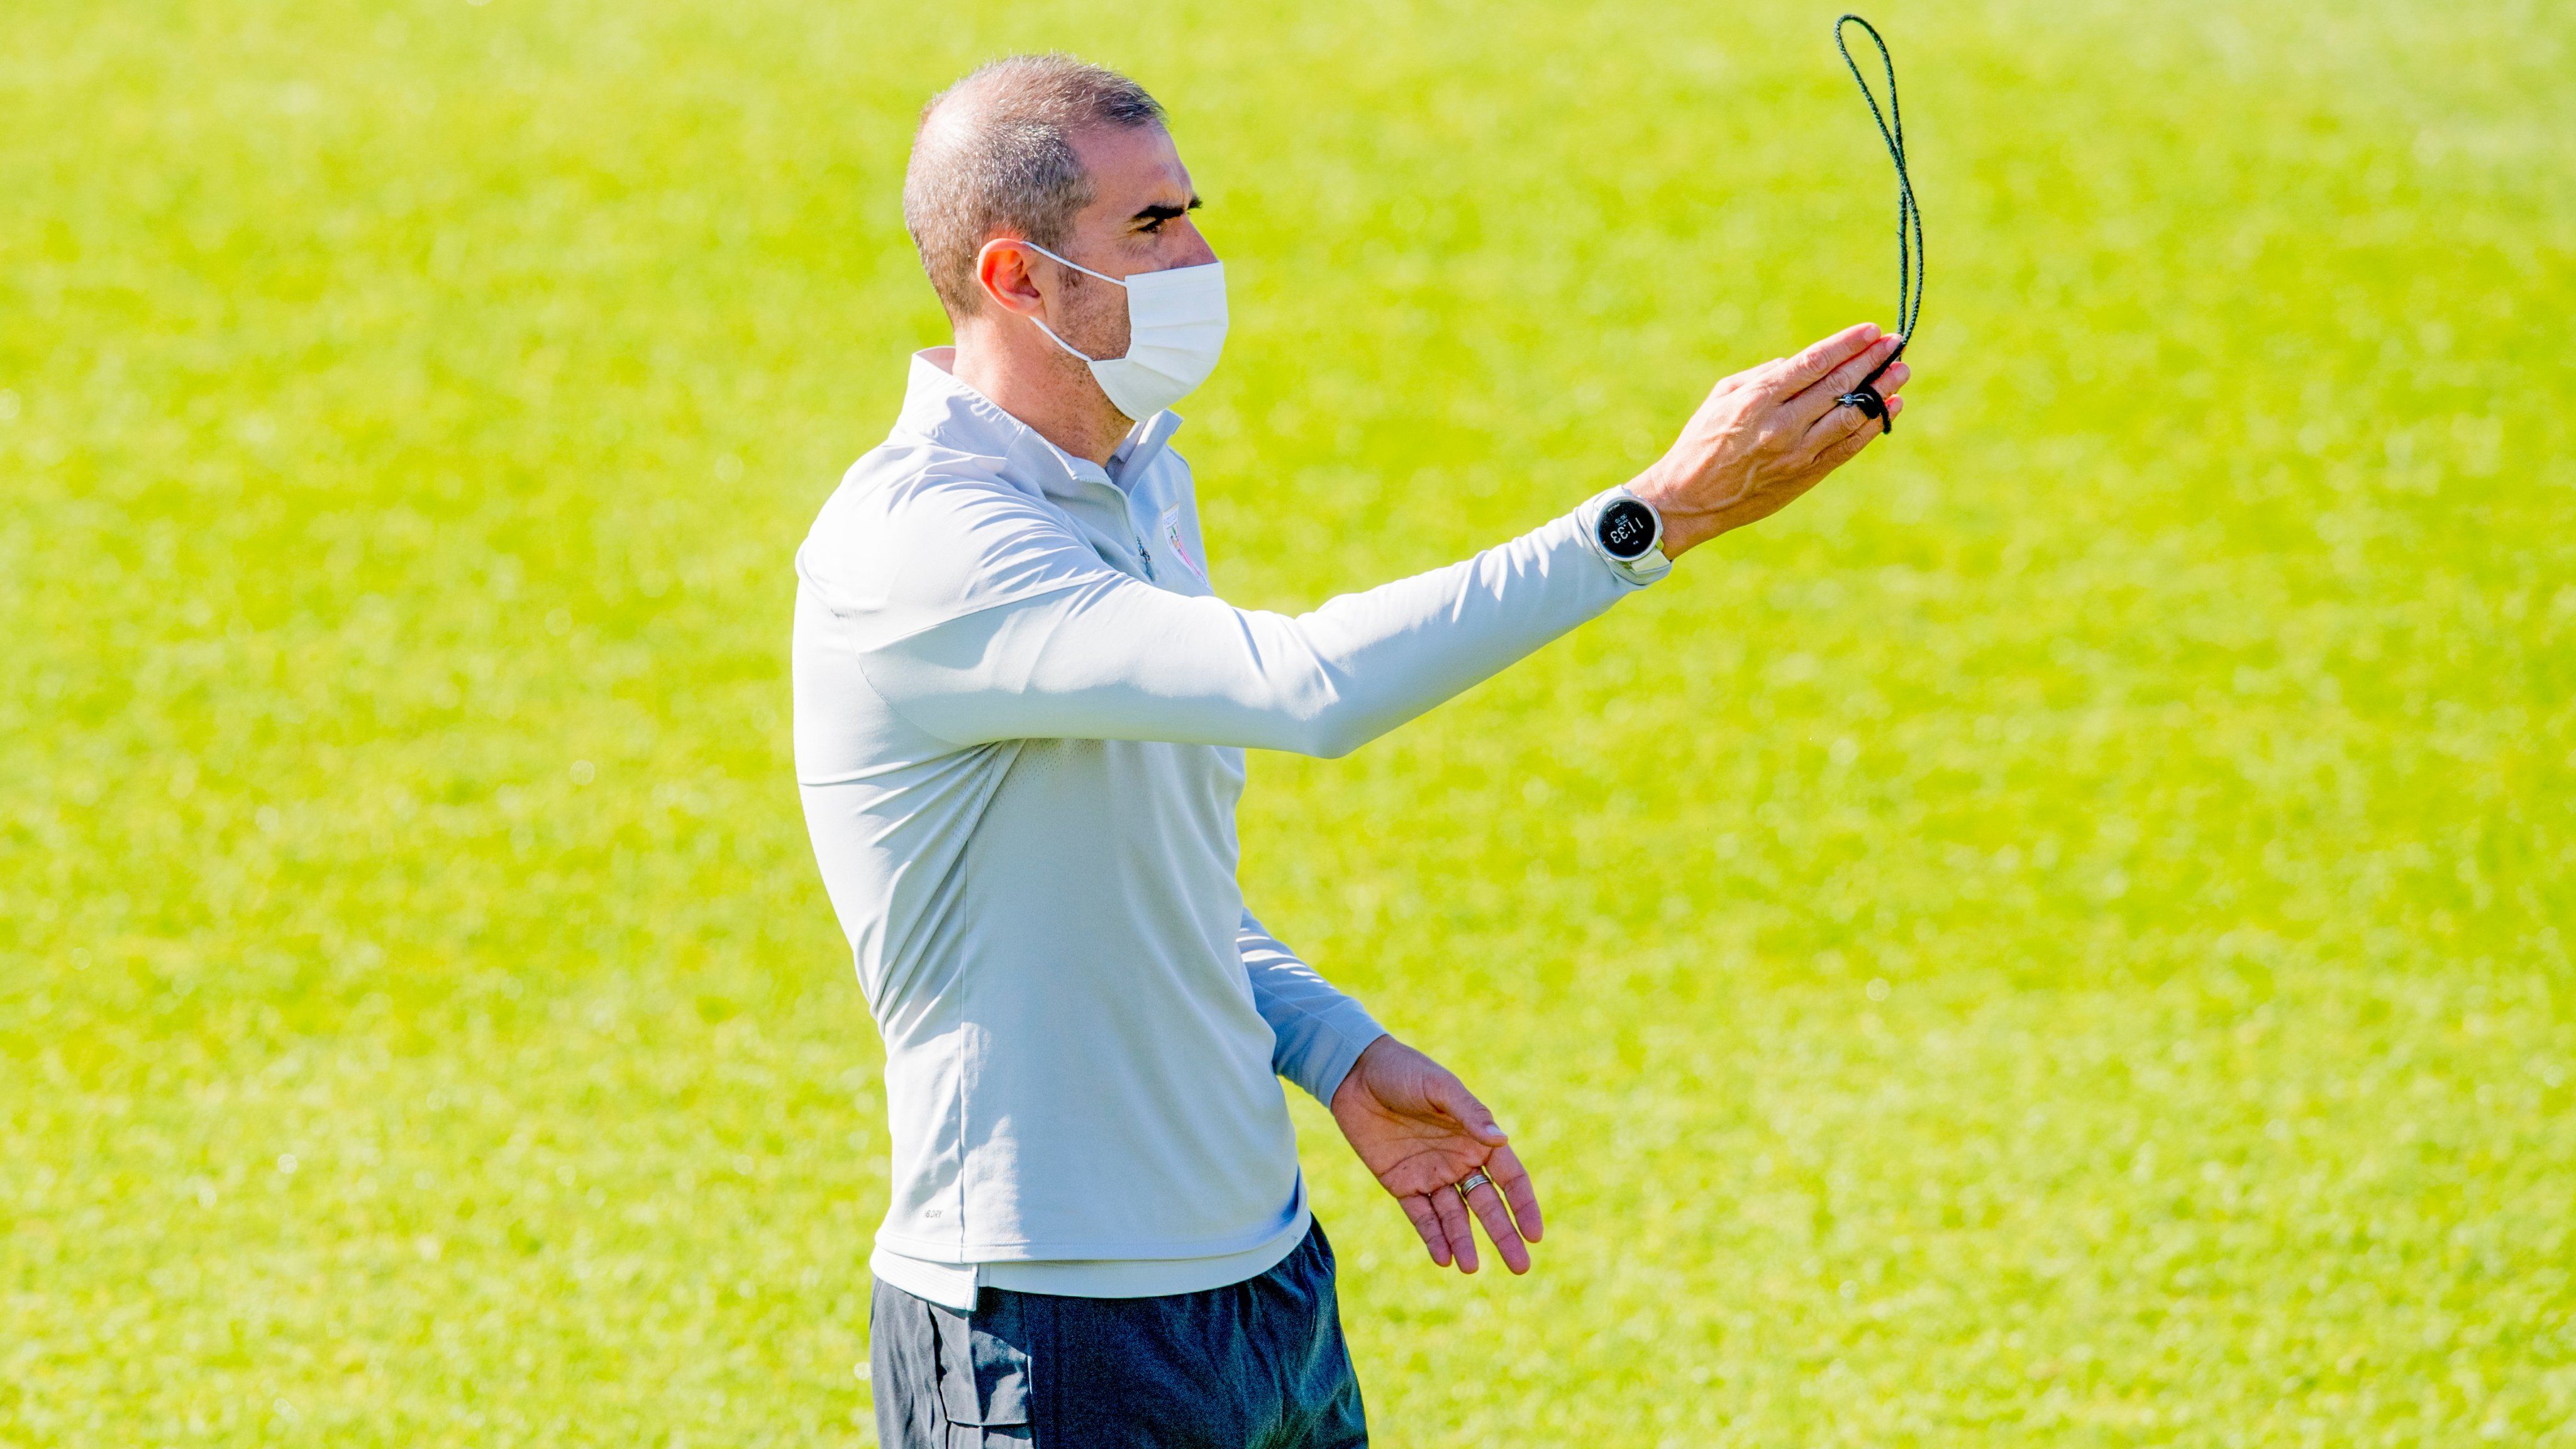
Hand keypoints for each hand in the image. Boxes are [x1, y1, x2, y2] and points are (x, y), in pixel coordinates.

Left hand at [1328, 1035, 1541, 1273]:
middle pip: (1488, 1205)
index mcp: (1476, 1137)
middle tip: (1520, 1267)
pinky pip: (1421, 1216)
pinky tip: (1444, 1259)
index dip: (1523, 1205)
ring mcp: (1431, 1175)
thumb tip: (1501, 1139)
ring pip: (1454, 1216)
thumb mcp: (1439, 1088)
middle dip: (1504, 1235)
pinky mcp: (1402, 1184)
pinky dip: (1433, 1237)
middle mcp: (1459, 1160)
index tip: (1534, 1234)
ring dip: (1463, 1241)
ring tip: (1471, 1268)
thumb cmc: (1404, 1071)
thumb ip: (1470, 1113)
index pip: (1510, 1178)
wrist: (1354, 1073)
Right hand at [1628, 323, 1912, 557]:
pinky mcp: (1805, 476)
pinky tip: (1888, 407)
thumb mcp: (1721, 397)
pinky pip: (1847, 447)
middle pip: (1838, 386)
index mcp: (1757, 400)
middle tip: (1894, 344)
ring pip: (1851, 416)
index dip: (1846, 345)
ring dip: (1881, 391)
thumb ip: (1762, 376)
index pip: (1813, 363)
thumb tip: (1800, 362)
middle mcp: (1781, 426)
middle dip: (1871, 361)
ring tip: (1900, 372)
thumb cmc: (1700, 443)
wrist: (1689, 501)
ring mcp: (1797, 454)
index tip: (1870, 330)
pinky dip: (1871, 426)